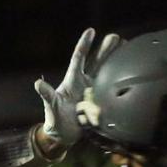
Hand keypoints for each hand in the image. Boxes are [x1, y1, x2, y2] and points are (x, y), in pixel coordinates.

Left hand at [34, 28, 123, 150]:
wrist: (63, 136)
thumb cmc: (55, 119)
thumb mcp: (51, 106)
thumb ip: (47, 94)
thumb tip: (37, 83)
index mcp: (73, 80)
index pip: (79, 58)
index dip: (85, 44)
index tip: (91, 30)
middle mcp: (84, 83)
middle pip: (97, 62)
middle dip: (106, 49)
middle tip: (116, 37)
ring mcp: (93, 92)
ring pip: (106, 73)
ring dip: (115, 61)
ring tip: (126, 49)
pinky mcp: (100, 102)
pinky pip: (111, 90)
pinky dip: (119, 82)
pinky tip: (129, 74)